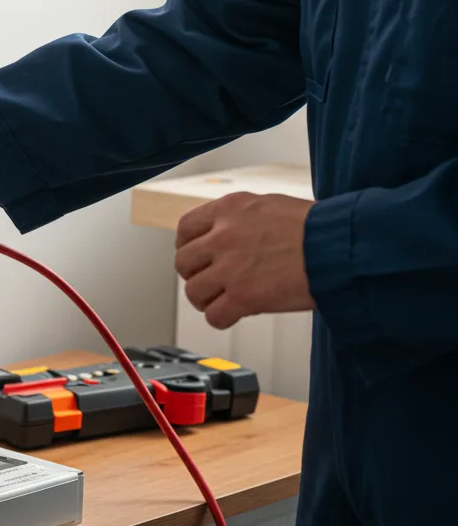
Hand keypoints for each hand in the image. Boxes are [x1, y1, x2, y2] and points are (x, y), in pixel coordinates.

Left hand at [174, 192, 315, 328]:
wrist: (342, 247)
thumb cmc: (318, 227)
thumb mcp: (270, 205)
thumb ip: (239, 218)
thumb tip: (221, 232)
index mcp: (229, 209)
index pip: (185, 228)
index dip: (187, 246)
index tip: (197, 256)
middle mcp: (223, 236)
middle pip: (183, 262)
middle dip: (195, 274)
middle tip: (212, 281)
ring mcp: (231, 268)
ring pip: (194, 291)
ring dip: (206, 299)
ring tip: (223, 300)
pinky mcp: (243, 297)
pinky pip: (213, 316)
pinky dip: (221, 319)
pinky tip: (234, 315)